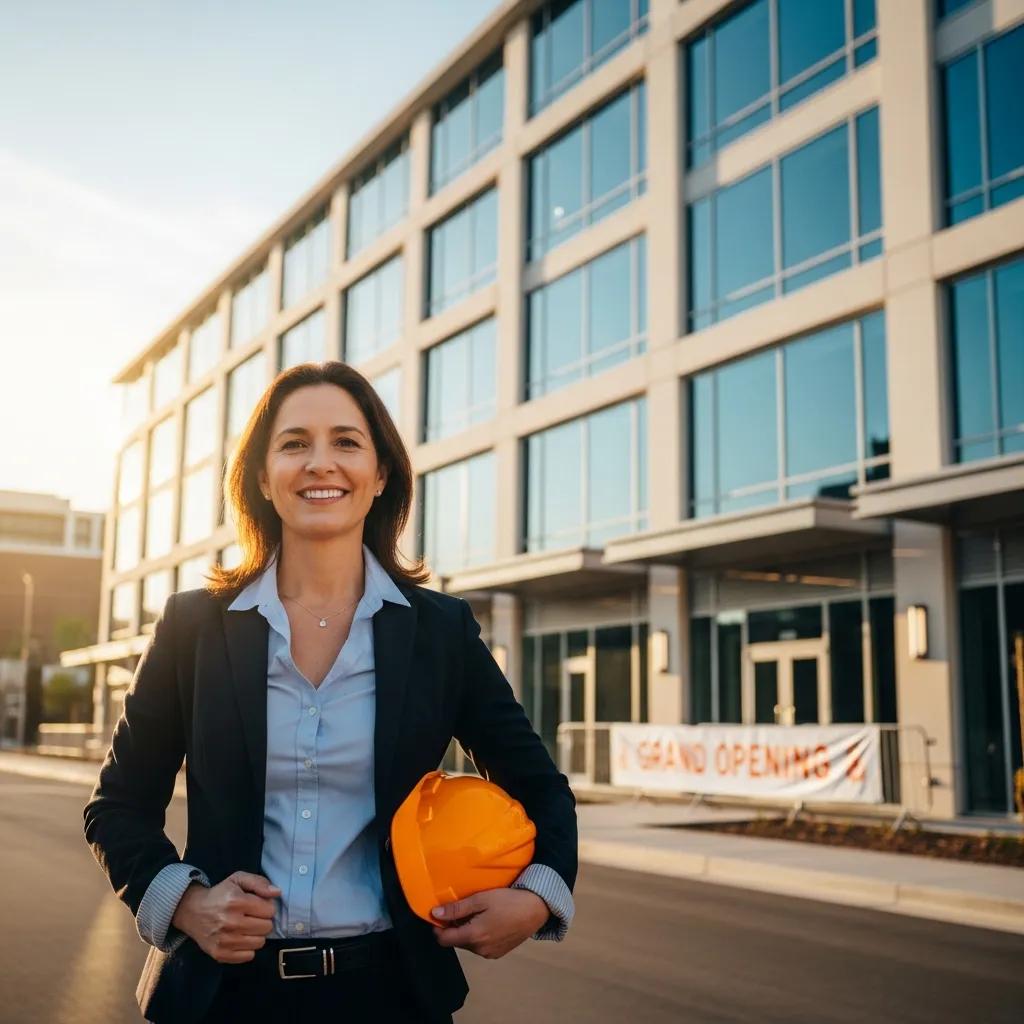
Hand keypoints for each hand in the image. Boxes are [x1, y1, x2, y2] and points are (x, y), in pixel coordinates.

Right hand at [171, 870, 279, 963]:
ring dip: (256, 935)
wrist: (192, 911)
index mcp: (236, 901)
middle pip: (267, 928)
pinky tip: (240, 939)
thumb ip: (259, 882)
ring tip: (246, 928)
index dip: (266, 907)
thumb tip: (277, 892)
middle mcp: (231, 922)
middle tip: (252, 917)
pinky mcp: (220, 954)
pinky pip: (248, 956)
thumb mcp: (238, 879)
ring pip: (259, 943)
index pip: (270, 911)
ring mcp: (225, 941)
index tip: (258, 906)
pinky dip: (247, 948)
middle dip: (263, 921)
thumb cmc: (220, 894)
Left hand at [431, 888, 550, 958]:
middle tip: (462, 909)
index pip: (444, 940)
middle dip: (454, 927)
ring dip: (467, 932)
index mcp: (473, 936)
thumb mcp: (481, 899)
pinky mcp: (499, 953)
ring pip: (469, 944)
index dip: (437, 927)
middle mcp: (480, 950)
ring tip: (477, 914)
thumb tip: (434, 914)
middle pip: (456, 941)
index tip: (439, 914)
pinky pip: (480, 947)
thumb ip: (457, 908)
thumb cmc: (508, 901)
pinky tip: (488, 922)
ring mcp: (490, 954)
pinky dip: (479, 936)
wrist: (536, 909)